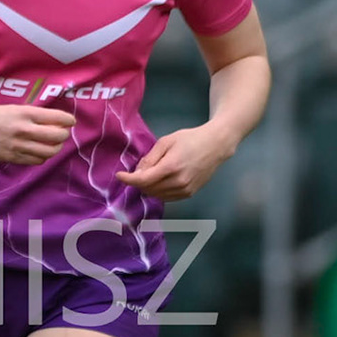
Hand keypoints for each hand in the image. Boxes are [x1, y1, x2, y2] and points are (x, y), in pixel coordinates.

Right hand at [0, 102, 75, 164]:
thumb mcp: (16, 109)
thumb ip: (36, 116)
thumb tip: (59, 123)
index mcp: (26, 113)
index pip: (58, 118)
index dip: (69, 120)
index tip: (70, 122)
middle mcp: (23, 129)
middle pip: (57, 136)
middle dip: (64, 135)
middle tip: (62, 134)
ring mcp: (17, 145)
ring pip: (49, 151)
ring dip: (55, 148)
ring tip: (52, 144)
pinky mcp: (11, 157)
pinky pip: (36, 161)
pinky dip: (42, 157)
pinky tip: (39, 152)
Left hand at [116, 124, 236, 200]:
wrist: (217, 145)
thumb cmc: (190, 139)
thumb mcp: (166, 142)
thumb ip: (150, 158)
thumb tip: (137, 172)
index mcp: (171, 167)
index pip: (142, 180)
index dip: (128, 179)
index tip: (119, 176)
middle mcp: (178, 182)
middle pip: (148, 189)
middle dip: (139, 182)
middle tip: (139, 171)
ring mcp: (185, 189)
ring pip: (156, 195)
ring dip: (148, 187)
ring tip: (152, 174)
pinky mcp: (190, 193)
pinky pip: (167, 197)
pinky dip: (159, 191)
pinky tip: (161, 180)